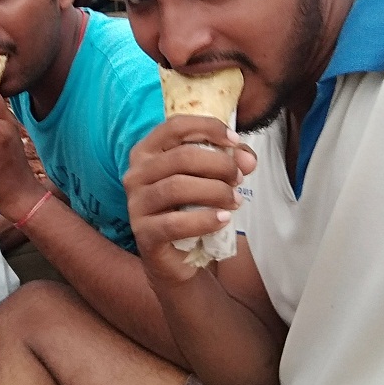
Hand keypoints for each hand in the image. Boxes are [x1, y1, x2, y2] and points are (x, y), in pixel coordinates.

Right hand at [123, 116, 255, 283]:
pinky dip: (204, 219)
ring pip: (177, 187)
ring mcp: (136, 203)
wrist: (175, 257)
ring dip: (215, 191)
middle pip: (180, 157)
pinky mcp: (143, 232)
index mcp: (147, 152)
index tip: (235, 141)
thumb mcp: (207, 179)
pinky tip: (223, 219)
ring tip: (235, 200)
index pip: (174, 126)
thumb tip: (247, 160)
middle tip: (239, 178)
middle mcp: (136, 173)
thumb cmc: (189, 208)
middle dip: (218, 164)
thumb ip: (228, 162)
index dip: (207, 128)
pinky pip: (175, 223)